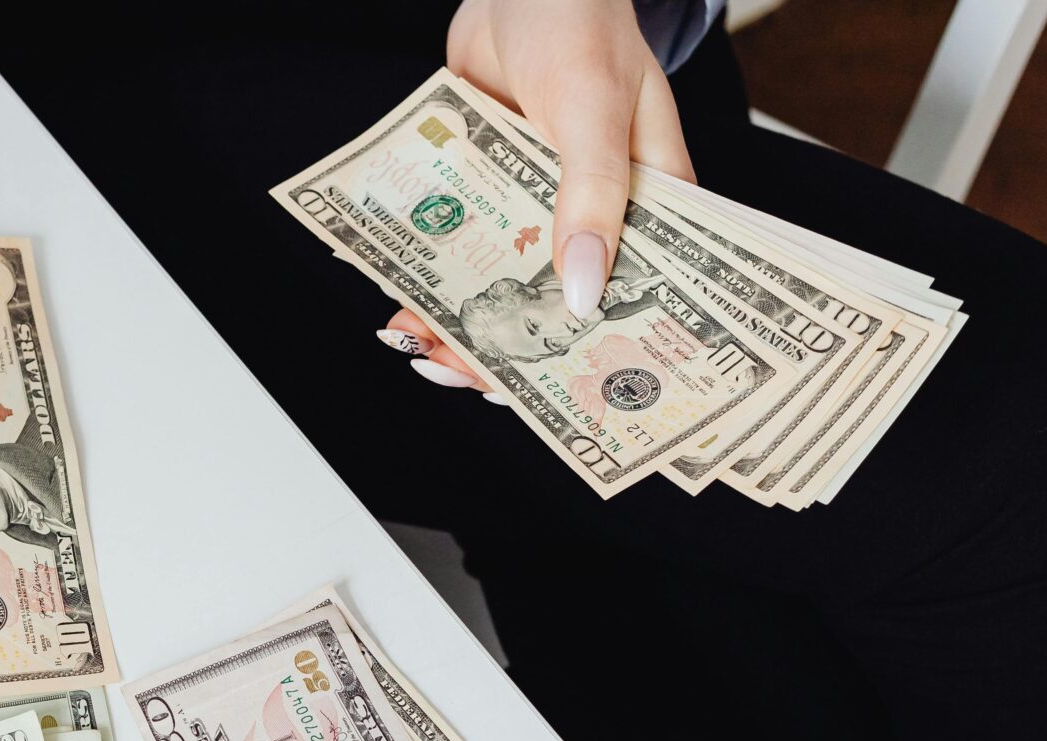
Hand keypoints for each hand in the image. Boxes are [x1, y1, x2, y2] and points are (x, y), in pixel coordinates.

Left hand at [393, 0, 694, 387]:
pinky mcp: (488, 190)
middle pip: (554, 306)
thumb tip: (583, 293)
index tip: (552, 397)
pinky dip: (428, 275)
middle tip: (454, 372)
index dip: (594, 352)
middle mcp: (594, 214)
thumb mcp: (591, 111)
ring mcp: (537, 206)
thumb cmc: (579, 23)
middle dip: (505, 348)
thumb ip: (589, 199)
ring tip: (415, 345)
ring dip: (457, 320)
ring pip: (500, 285)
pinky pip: (460, 248)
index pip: (632, 299)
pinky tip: (396, 303)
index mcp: (650, 204)